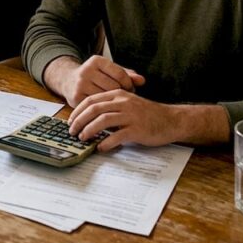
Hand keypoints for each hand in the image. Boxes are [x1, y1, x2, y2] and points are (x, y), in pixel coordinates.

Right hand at [43, 55, 144, 107]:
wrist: (68, 81)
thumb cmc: (95, 76)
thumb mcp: (109, 71)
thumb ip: (127, 74)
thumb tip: (142, 80)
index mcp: (96, 61)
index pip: (120, 74)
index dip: (129, 84)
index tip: (130, 90)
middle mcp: (87, 71)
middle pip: (113, 87)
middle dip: (121, 94)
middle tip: (124, 99)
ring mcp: (80, 84)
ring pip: (105, 98)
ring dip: (113, 103)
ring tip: (116, 103)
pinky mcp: (76, 97)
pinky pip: (96, 106)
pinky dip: (103, 109)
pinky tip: (107, 109)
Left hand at [67, 90, 181, 151]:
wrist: (171, 120)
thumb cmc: (147, 114)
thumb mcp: (128, 104)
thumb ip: (111, 108)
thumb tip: (89, 119)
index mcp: (118, 95)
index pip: (91, 100)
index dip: (78, 111)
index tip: (70, 121)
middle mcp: (123, 102)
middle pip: (94, 109)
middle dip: (79, 121)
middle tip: (72, 132)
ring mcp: (130, 115)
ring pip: (103, 120)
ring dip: (89, 130)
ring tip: (83, 138)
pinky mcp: (137, 129)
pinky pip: (117, 136)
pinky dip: (106, 142)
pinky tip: (101, 148)